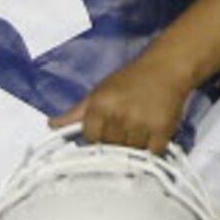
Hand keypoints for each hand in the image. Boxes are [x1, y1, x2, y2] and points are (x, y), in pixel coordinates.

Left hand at [53, 52, 196, 153]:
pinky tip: (152, 135)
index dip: (97, 136)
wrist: (167, 66)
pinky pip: (151, 153)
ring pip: (130, 153)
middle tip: (126, 127)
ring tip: (139, 130)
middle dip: (116, 142)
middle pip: (109, 147)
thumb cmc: (132, 78)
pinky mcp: (162, 129)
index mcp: (100, 104)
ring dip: (134, 147)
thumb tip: (51, 125)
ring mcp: (141, 123)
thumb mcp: (100, 90)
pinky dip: (151, 149)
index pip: (90, 138)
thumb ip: (76, 112)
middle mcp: (119, 114)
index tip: (106, 130)